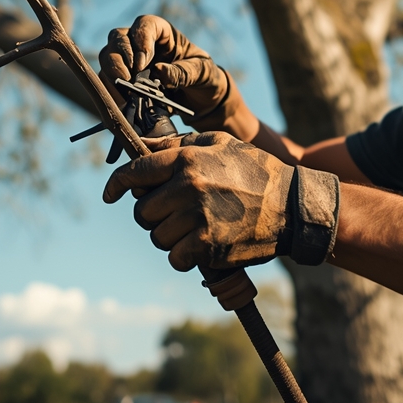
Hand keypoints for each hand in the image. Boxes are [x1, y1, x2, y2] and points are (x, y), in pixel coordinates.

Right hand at [98, 16, 245, 132]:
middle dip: (120, 57)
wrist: (200, 100)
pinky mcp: (122, 80)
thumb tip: (159, 72)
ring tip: (125, 92)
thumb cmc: (203, 77)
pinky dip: (110, 91)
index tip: (142, 62)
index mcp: (162, 33)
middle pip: (118, 38)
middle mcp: (140, 43)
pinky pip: (107, 81)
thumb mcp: (202, 73)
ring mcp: (128, 61)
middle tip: (128, 78)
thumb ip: (183, 72)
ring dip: (111, 74)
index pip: (145, 24)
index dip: (140, 39)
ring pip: (107, 57)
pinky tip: (121, 102)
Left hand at [102, 132, 338, 270]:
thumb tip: (142, 146)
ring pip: (157, 237)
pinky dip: (184, 257)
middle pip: (143, 211)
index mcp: (187, 160)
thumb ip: (179, 145)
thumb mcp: (220, 144)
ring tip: (193, 229)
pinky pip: (175, 258)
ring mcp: (196, 217)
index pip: (135, 173)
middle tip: (174, 214)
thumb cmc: (256, 171)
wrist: (292, 207)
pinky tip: (201, 247)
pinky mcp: (207, 246)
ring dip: (170, 237)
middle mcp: (187, 187)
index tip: (110, 194)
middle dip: (154, 215)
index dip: (116, 185)